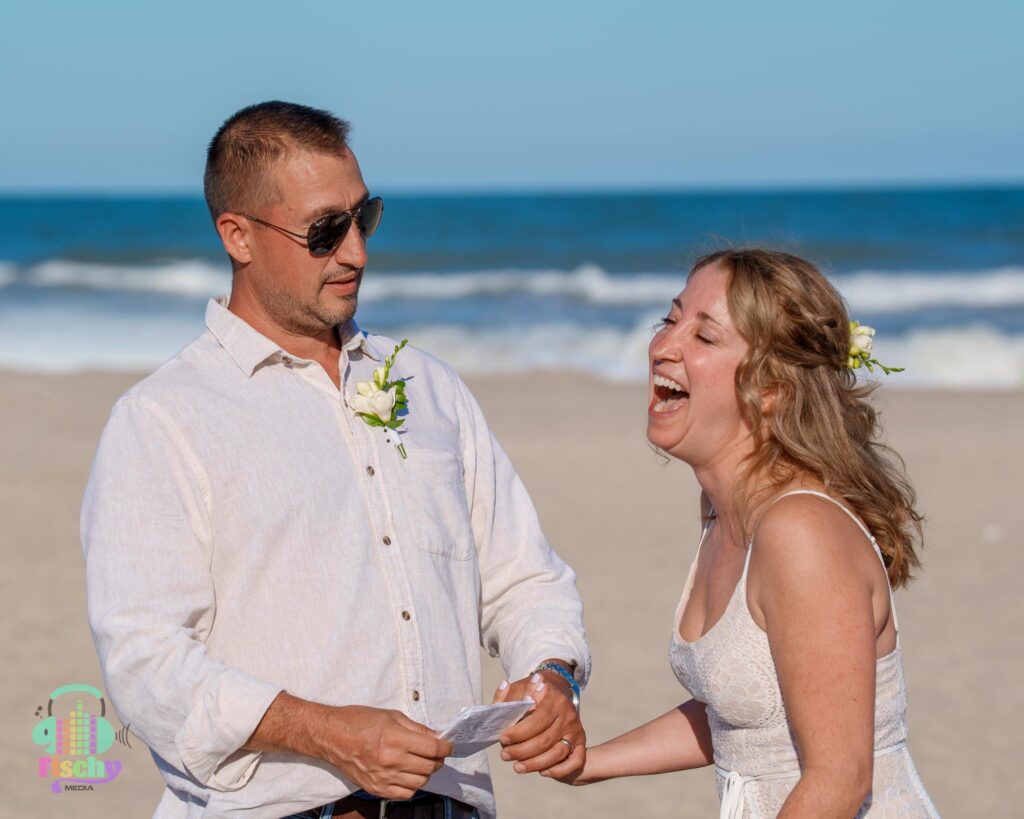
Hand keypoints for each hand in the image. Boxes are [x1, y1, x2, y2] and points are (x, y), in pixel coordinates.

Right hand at [314, 705, 452, 799]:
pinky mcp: (375, 789)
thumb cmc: (359, 720)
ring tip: (422, 764)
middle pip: (429, 767)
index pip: (432, 749)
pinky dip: (412, 786)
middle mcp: (391, 760)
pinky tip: (409, 775)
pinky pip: (404, 794)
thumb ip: (416, 728)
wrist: (331, 736)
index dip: (445, 747)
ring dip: (426, 773)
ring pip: (420, 782)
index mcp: (396, 738)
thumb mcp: (391, 715)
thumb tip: (436, 736)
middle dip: (438, 760)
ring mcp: (383, 777)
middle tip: (436, 754)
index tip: (448, 745)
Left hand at [492, 670, 585, 778]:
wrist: (557, 691)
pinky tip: (542, 772)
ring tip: (517, 767)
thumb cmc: (533, 692)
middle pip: (545, 740)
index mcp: (554, 699)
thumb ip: (509, 695)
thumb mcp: (520, 687)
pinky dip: (559, 770)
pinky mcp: (581, 743)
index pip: (536, 721)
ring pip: (558, 753)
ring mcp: (575, 730)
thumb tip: (505, 695)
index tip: (503, 739)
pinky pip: (575, 761)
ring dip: (535, 764)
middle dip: (522, 751)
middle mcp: (568, 715)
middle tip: (505, 755)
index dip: (518, 733)